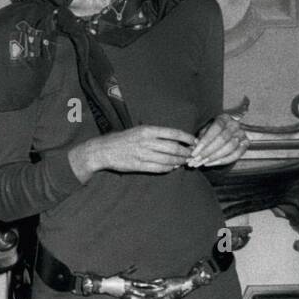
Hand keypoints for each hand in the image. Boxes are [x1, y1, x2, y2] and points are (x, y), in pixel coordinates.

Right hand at [69, 125, 195, 178]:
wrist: (103, 150)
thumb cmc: (122, 139)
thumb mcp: (138, 130)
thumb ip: (155, 134)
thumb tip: (174, 140)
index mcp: (147, 130)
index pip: (173, 133)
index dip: (186, 138)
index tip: (194, 141)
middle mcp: (146, 141)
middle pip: (173, 148)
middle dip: (185, 152)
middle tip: (192, 154)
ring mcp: (143, 154)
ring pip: (168, 159)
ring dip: (179, 161)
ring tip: (184, 162)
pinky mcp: (139, 166)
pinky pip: (159, 168)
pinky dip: (168, 168)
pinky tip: (173, 167)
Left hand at [186, 113, 248, 167]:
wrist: (226, 135)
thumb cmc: (212, 132)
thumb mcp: (205, 131)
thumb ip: (200, 137)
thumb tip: (195, 144)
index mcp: (224, 118)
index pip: (216, 128)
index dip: (204, 141)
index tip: (194, 152)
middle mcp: (235, 124)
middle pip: (222, 138)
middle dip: (208, 151)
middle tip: (197, 160)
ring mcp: (242, 134)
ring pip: (230, 147)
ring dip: (215, 157)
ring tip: (202, 163)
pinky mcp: (246, 144)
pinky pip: (236, 155)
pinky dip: (223, 161)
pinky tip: (211, 163)